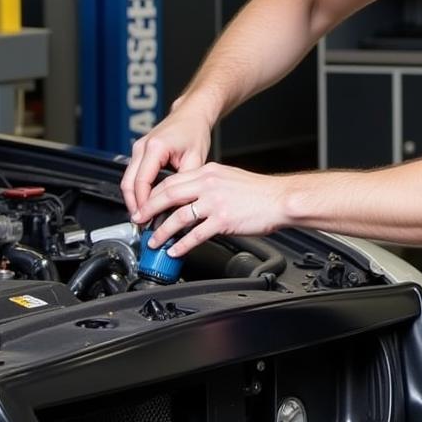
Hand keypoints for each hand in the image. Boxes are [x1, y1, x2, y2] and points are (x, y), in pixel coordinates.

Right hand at [121, 102, 213, 217]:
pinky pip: (133, 174)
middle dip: (134, 205)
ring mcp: (139, 148)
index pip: (141, 182)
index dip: (143, 203)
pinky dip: (137, 189)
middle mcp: (142, 147)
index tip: (147, 218)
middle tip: (141, 222)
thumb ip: (186, 181)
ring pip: (127, 180)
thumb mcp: (196, 158)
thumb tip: (179, 203)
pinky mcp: (140, 151)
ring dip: (134, 199)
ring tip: (144, 215)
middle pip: (128, 183)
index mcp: (155, 148)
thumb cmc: (194, 131)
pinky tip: (146, 201)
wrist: (192, 114)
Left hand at [133, 162, 285, 256]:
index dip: (154, 194)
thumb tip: (191, 196)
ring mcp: (215, 202)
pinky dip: (182, 244)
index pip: (172, 180)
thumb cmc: (260, 192)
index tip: (146, 204)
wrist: (281, 199)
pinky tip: (176, 250)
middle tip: (140, 221)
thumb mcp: (229, 178)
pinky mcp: (223, 220)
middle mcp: (209, 184)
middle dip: (149, 210)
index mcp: (209, 171)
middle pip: (168, 195)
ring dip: (162, 232)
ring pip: (178, 217)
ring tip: (155, 241)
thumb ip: (209, 184)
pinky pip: (195, 235)